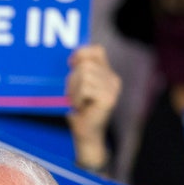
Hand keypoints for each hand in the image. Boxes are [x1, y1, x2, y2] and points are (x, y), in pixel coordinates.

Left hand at [65, 45, 120, 171]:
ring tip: (76, 102)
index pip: (97, 50)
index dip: (81, 53)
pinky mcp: (108, 98)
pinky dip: (77, 98)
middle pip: (86, 64)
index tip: (70, 64)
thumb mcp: (78, 87)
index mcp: (107, 73)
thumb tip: (71, 57)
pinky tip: (80, 107)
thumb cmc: (80, 110)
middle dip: (72, 79)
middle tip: (71, 95)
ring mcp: (112, 88)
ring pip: (84, 75)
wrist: (87, 134)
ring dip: (73, 90)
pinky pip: (85, 88)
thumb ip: (79, 72)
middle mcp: (113, 79)